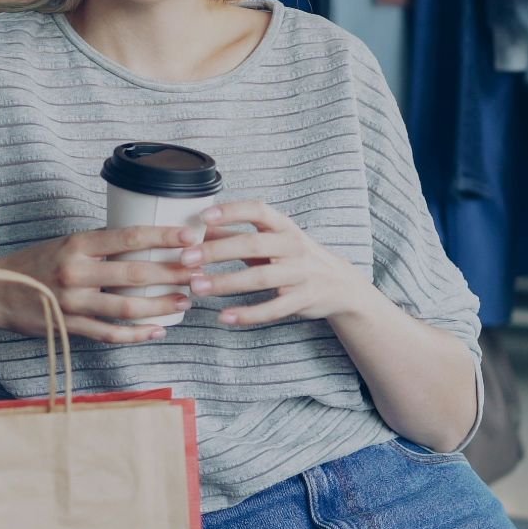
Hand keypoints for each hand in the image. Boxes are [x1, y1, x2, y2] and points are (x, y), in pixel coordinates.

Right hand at [0, 225, 201, 343]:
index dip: (162, 237)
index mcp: (77, 244)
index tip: (190, 236)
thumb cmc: (36, 263)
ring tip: (185, 301)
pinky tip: (157, 330)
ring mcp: (71, 303)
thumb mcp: (66, 244)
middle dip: (172, 273)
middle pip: (134, 274)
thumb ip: (101, 246)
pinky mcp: (69, 327)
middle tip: (198, 271)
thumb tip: (146, 242)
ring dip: (160, 306)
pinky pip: (109, 334)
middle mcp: (75, 272)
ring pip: (126, 308)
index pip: (128, 237)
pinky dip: (136, 334)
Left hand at [182, 200, 378, 326]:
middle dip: (217, 251)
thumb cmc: (296, 257)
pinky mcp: (303, 299)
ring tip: (197, 287)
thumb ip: (237, 235)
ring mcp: (300, 273)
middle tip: (187, 258)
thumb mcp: (271, 241)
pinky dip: (248, 314)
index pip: (258, 211)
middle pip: (253, 245)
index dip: (231, 211)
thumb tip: (199, 229)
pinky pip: (273, 308)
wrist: (340, 284)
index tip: (203, 217)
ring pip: (260, 278)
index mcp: (284, 227)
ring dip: (226, 282)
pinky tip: (225, 317)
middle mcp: (293, 246)